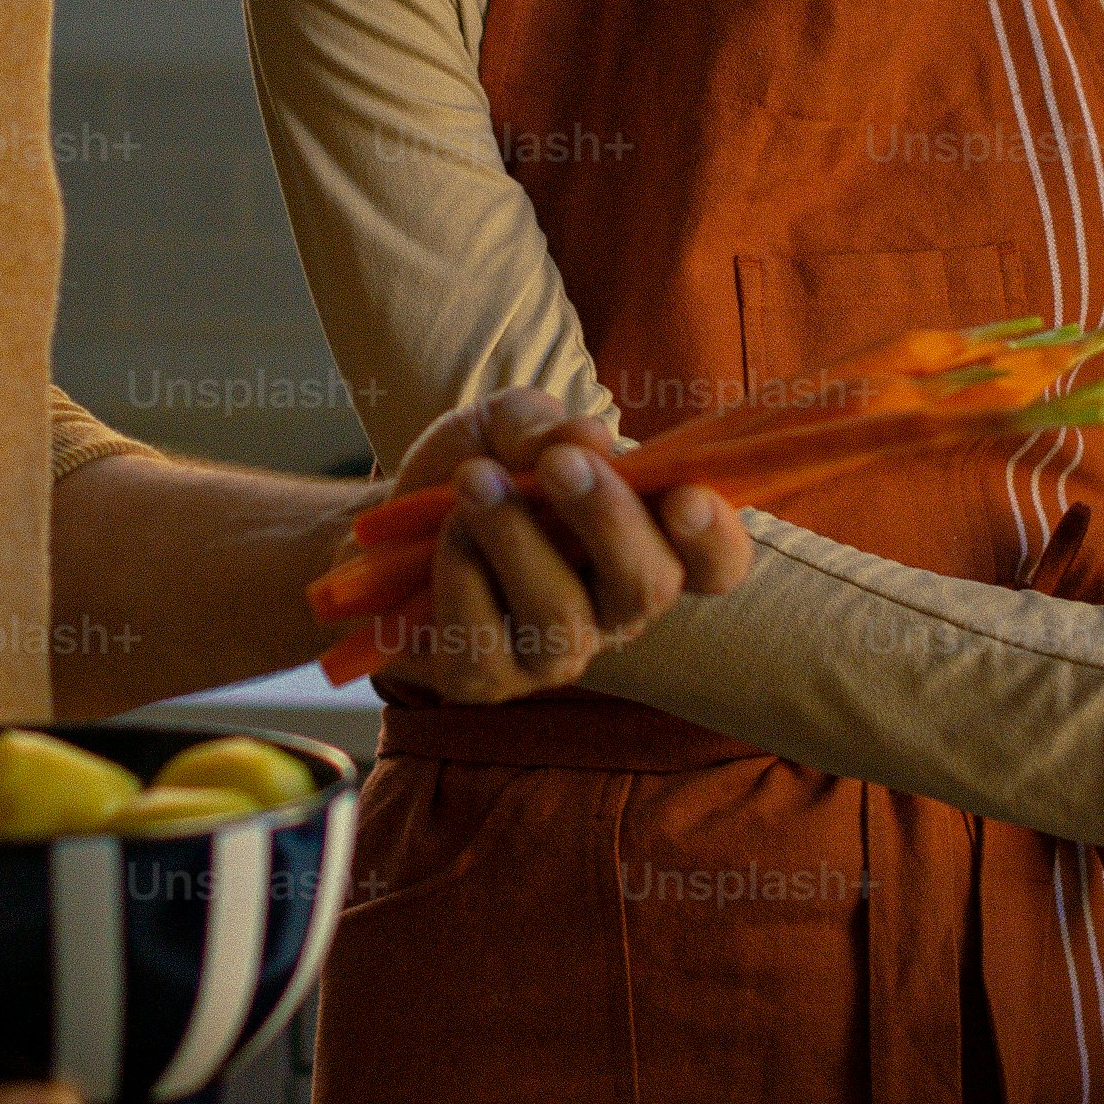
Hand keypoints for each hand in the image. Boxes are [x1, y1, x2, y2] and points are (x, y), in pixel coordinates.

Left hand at [349, 385, 749, 702]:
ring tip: (474, 479)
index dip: (716, 539)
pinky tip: (445, 533)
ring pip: (561, 616)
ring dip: (516, 537)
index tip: (685, 497)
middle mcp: (613, 611)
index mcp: (646, 544)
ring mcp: (553, 654)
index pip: (716, 565)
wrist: (388, 522)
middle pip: (646, 587)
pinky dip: (460, 574)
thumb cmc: (480, 467)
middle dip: (607, 519)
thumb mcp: (508, 424)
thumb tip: (581, 438)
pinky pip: (483, 644)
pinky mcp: (485, 679)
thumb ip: (546, 424)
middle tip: (559, 464)